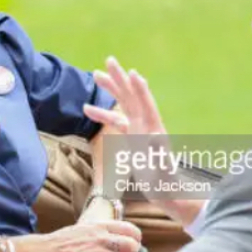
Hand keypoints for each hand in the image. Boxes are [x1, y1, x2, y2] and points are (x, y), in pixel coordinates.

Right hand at [44, 219, 141, 251]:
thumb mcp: (85, 227)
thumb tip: (115, 234)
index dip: (136, 237)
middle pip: (132, 245)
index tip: (134, 241)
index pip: (129, 229)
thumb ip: (101, 230)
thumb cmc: (66, 239)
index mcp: (101, 226)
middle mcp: (102, 238)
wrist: (51, 250)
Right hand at [83, 57, 206, 225]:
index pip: (146, 104)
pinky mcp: (132, 138)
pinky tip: (86, 109)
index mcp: (154, 129)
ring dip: (110, 89)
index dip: (139, 89)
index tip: (131, 73)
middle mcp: (146, 125)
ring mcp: (138, 129)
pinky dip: (102, 114)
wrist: (165, 192)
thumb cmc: (165, 182)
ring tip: (95, 75)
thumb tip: (155, 138)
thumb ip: (160, 154)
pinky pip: (115, 121)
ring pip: (122, 104)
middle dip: (120, 79)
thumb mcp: (162, 169)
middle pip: (132, 97)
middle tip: (109, 60)